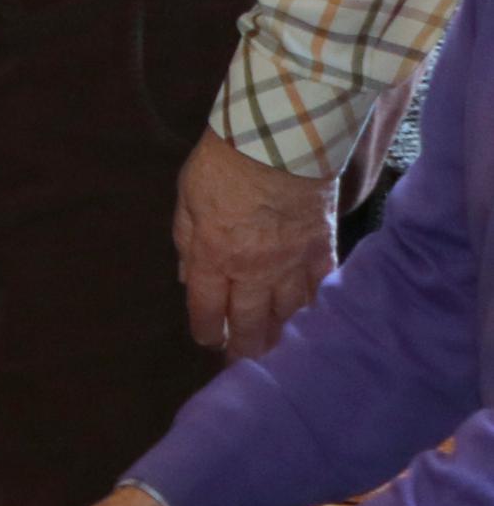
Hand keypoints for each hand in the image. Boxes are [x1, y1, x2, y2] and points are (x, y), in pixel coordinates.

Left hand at [175, 132, 336, 357]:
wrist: (281, 142)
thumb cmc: (223, 164)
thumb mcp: (186, 197)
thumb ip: (185, 239)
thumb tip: (184, 275)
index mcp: (212, 256)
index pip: (205, 307)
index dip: (206, 329)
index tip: (207, 340)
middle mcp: (252, 270)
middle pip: (248, 321)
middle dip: (243, 347)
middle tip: (242, 363)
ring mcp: (290, 264)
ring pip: (286, 314)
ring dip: (280, 337)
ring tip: (277, 354)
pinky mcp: (321, 250)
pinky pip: (320, 289)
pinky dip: (316, 309)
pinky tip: (315, 324)